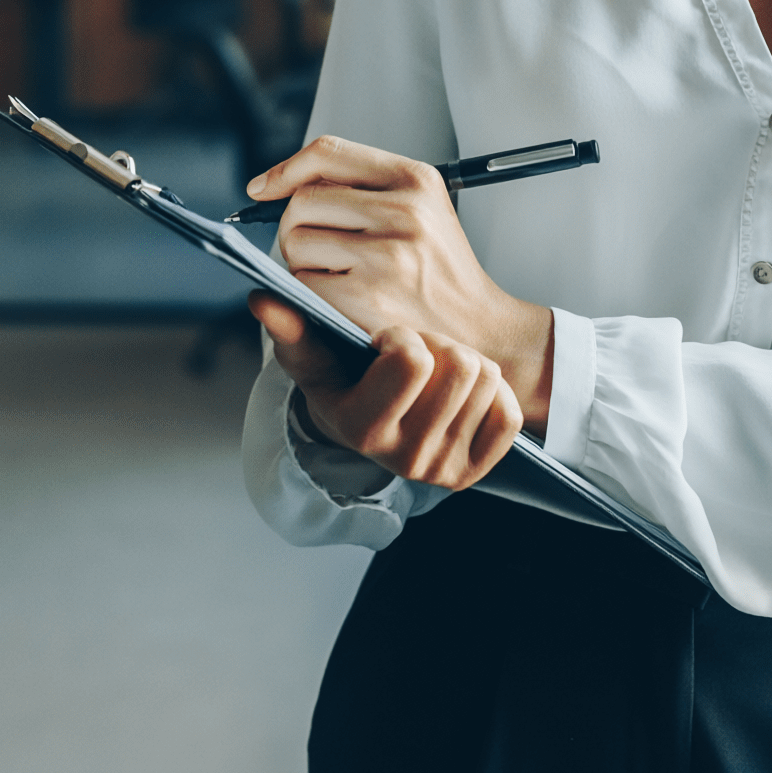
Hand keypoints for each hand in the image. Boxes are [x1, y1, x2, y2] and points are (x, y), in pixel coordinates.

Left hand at [247, 134, 552, 431]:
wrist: (484, 330)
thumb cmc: (439, 269)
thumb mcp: (421, 207)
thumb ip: (362, 185)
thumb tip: (273, 184)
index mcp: (416, 178)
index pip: (328, 153)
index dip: (286, 169)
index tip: (261, 188)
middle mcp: (405, 210)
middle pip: (303, 201)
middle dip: (294, 227)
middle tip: (316, 251)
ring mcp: (388, 254)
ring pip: (295, 242)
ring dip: (300, 263)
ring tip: (335, 276)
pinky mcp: (369, 297)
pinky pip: (303, 284)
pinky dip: (308, 294)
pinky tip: (339, 301)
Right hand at [250, 294, 521, 489]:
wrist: (370, 431)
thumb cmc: (342, 384)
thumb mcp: (313, 359)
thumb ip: (291, 330)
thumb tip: (262, 299)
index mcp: (362, 429)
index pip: (413, 360)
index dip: (403, 336)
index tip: (385, 341)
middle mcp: (404, 460)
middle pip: (462, 365)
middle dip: (440, 345)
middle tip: (417, 353)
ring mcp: (442, 472)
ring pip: (488, 379)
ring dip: (465, 361)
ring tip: (435, 372)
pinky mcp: (474, 473)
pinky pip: (509, 412)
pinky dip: (492, 394)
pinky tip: (460, 396)